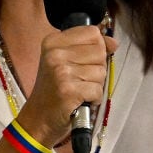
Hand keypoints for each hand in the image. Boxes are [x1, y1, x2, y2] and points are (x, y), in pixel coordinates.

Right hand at [18, 25, 118, 146]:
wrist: (38, 119)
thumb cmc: (54, 89)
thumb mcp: (67, 61)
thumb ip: (90, 48)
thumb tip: (113, 42)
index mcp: (53, 41)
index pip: (93, 33)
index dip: (97, 48)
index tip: (84, 61)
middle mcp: (55, 53)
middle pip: (99, 51)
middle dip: (97, 68)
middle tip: (80, 79)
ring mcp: (61, 71)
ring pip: (101, 71)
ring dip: (95, 84)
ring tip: (79, 90)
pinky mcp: (68, 90)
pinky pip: (98, 89)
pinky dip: (94, 98)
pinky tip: (81, 100)